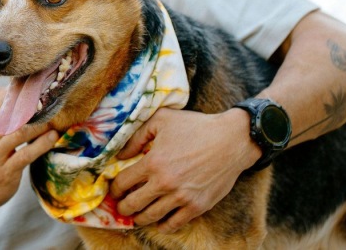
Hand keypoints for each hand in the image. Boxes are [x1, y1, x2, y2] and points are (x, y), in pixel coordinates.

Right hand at [0, 87, 58, 212]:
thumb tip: (9, 88)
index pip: (1, 101)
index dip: (22, 94)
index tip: (39, 90)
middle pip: (13, 114)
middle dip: (34, 107)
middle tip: (52, 101)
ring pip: (22, 132)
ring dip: (41, 124)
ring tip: (54, 118)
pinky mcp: (6, 171)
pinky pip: (27, 153)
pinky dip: (42, 143)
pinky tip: (52, 137)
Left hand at [109, 108, 258, 232]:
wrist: (231, 140)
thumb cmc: (196, 127)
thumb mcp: (162, 120)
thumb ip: (136, 136)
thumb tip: (120, 155)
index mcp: (153, 162)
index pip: (123, 183)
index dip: (114, 188)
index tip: (114, 190)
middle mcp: (164, 183)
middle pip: (133, 204)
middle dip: (123, 207)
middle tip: (121, 206)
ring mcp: (181, 197)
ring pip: (150, 217)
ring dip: (139, 218)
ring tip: (137, 215)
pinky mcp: (196, 206)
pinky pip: (173, 224)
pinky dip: (162, 225)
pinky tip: (159, 220)